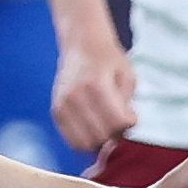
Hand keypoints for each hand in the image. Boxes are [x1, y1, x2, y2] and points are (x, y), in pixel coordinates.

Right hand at [51, 34, 139, 153]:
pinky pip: (71, 140)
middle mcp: (76, 96)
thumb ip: (127, 103)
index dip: (129, 124)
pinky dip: (85, 141)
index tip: (131, 116)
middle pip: (101, 135)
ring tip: (106, 127)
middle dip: (114, 135)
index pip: (118, 122)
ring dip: (100, 141)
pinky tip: (93, 128)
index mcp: (97, 85)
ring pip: (85, 143)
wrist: (82, 44)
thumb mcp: (127, 75)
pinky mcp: (56, 111)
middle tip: (119, 124)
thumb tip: (124, 129)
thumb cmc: (108, 59)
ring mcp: (63, 105)